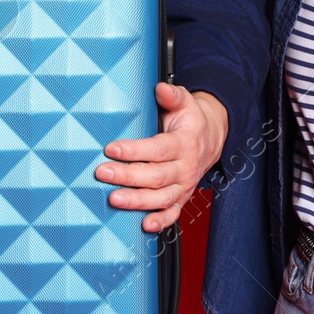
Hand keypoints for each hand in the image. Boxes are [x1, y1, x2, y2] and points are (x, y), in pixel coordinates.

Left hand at [95, 85, 227, 232]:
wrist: (211, 139)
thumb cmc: (190, 121)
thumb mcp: (185, 102)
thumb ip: (172, 95)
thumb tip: (160, 88)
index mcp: (184, 142)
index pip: (158, 149)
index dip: (134, 150)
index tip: (111, 148)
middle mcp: (185, 167)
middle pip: (155, 176)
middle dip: (127, 176)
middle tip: (102, 173)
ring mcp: (184, 185)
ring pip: (161, 198)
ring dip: (137, 201)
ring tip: (114, 199)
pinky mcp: (182, 197)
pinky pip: (173, 214)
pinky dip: (160, 222)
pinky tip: (144, 226)